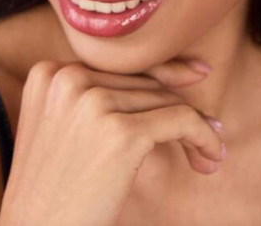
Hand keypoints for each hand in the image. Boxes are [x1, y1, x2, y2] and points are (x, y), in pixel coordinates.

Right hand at [0, 58, 224, 225]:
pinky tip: (211, 156)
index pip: (119, 66)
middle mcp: (67, 79)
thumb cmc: (53, 194)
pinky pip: (181, 121)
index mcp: (49, 73)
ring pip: (166, 101)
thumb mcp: (62, 129)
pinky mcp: (121, 133)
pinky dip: (203, 136)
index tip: (194, 75)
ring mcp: (92, 103)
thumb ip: (98, 96)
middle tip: (209, 134)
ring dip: (195, 127)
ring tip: (208, 154)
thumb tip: (175, 72)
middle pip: (144, 84)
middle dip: (178, 109)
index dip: (160, 75)